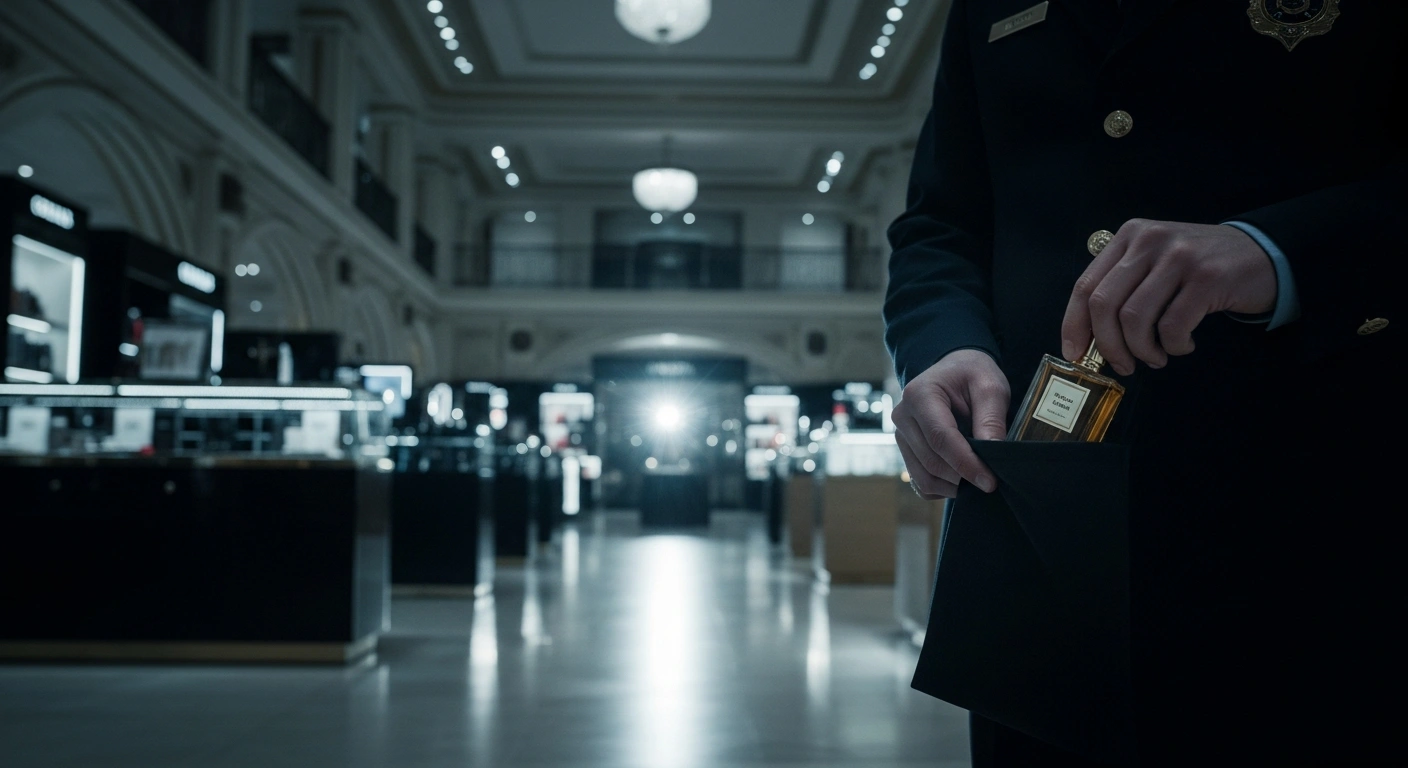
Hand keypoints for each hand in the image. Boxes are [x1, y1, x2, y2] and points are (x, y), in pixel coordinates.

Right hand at [892, 349, 1008, 498]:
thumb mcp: (990, 387)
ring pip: (924, 477)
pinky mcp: (906, 451)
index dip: (966, 463)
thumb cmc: (972, 376)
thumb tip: (992, 453)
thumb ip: (991, 419)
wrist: (954, 372)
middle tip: (992, 482)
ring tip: (978, 480)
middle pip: (931, 461)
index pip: (940, 438)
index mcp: (919, 395)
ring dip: (953, 486)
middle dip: (962, 477)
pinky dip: (942, 488)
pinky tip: (962, 479)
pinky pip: (920, 482)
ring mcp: (901, 436)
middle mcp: (902, 416)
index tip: (989, 481)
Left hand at [1061, 220, 1277, 374]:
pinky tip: (1183, 345)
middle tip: (1123, 365)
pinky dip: (1173, 346)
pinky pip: (1172, 326)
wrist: (1264, 254)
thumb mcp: (1155, 263)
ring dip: (1141, 350)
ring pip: (1134, 318)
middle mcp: (1150, 240)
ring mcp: (1179, 256)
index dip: (1074, 325)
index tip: (1074, 354)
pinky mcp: (1207, 277)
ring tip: (1155, 357)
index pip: (1086, 286)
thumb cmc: (1200, 269)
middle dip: (1108, 345)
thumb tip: (1090, 339)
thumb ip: (1123, 289)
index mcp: (1130, 237)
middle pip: (1104, 305)